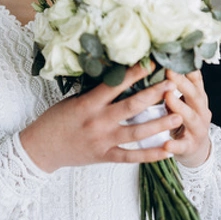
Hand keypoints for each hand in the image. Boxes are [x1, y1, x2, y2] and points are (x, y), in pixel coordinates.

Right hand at [20, 63, 181, 172]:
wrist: (41, 148)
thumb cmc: (56, 119)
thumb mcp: (73, 99)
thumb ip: (94, 91)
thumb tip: (117, 74)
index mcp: (88, 103)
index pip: (115, 85)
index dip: (134, 73)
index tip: (152, 62)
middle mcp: (98, 121)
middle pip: (131, 106)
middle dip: (154, 95)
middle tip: (173, 85)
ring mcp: (102, 141)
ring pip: (136, 133)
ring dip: (159, 124)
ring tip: (178, 115)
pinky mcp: (104, 157)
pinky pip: (131, 157)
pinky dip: (150, 155)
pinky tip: (167, 150)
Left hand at [163, 69, 211, 166]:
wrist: (195, 149)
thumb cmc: (182, 118)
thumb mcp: (183, 100)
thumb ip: (174, 84)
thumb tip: (156, 60)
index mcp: (198, 97)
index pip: (196, 79)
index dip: (187, 68)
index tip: (175, 56)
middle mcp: (201, 111)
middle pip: (194, 95)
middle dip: (182, 83)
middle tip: (169, 72)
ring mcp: (197, 129)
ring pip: (190, 117)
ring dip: (179, 107)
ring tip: (168, 97)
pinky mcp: (190, 147)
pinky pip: (182, 146)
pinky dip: (174, 145)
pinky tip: (166, 144)